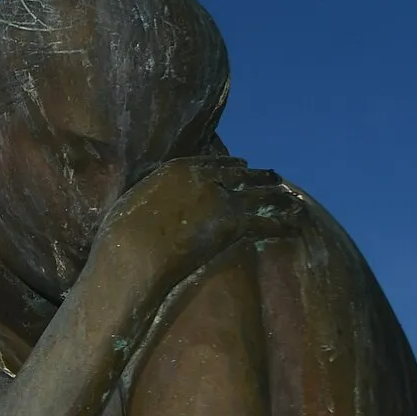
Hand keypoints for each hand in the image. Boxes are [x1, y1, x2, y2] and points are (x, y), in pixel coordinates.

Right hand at [95, 156, 305, 299]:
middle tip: (276, 178)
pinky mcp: (232, 224)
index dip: (232, 166)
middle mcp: (205, 177)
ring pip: (259, 194)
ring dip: (279, 198)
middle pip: (241, 175)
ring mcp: (221, 199)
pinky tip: (296, 224)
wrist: (134, 253)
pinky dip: (283, 222)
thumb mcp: (130, 201)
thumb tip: (150, 198)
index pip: (214, 162)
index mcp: (178, 168)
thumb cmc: (120, 236)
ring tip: (294, 200)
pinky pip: (265, 221)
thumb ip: (149, 193)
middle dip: (260, 177)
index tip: (243, 167)